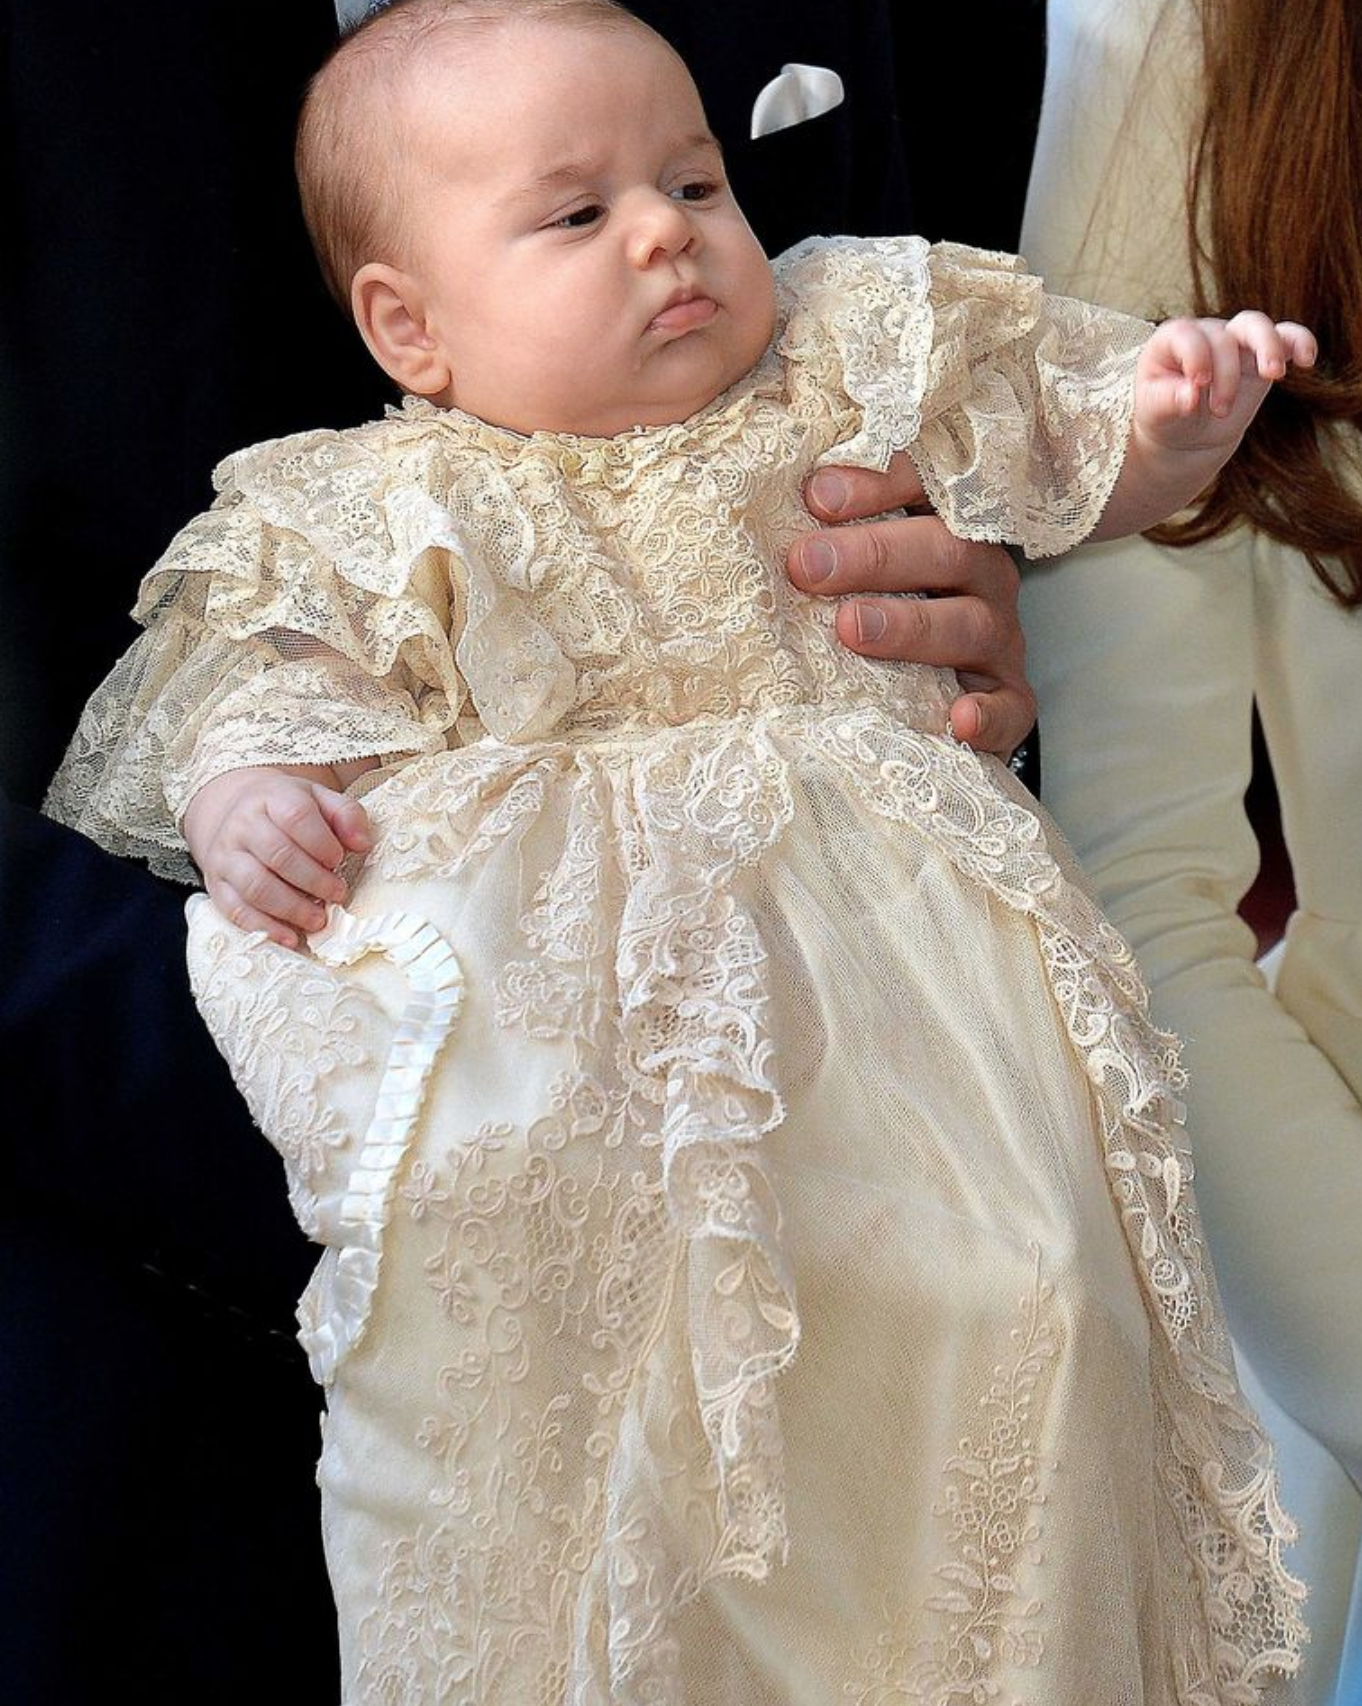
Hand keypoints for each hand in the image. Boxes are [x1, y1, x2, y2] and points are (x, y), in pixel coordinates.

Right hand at [183, 765, 373, 948]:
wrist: (235, 813)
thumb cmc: (286, 811)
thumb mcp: (319, 800)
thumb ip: (346, 815)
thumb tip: (362, 844)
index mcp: (271, 798)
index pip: (296, 817)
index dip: (322, 842)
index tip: (340, 859)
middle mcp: (243, 825)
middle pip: (278, 855)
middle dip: (314, 880)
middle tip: (337, 894)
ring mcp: (225, 856)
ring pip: (256, 886)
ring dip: (292, 908)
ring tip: (319, 919)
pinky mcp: (217, 885)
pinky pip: (236, 910)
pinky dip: (265, 928)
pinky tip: (290, 938)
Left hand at [788, 454, 1035, 756]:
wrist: (945, 690)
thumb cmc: (883, 607)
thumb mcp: (861, 563)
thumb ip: (830, 535)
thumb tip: (776, 510)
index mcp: (948, 527)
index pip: (926, 487)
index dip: (878, 485)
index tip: (816, 496)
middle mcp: (982, 576)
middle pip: (947, 550)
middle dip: (874, 555)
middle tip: (808, 566)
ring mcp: (999, 639)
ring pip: (970, 624)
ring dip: (910, 625)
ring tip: (851, 628)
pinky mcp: (1010, 699)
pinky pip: (1011, 707)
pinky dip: (989, 714)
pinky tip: (958, 718)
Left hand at [1135, 312, 1316, 454]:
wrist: (1186, 433)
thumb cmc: (1164, 415)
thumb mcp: (1154, 412)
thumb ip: (1167, 400)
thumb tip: (1189, 397)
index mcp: (1172, 340)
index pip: (1187, 335)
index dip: (1195, 357)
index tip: (1197, 386)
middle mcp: (1206, 334)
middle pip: (1223, 336)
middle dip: (1225, 375)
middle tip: (1219, 410)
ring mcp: (1236, 343)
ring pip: (1256, 326)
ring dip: (1267, 348)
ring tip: (1273, 376)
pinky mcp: (1261, 357)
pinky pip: (1286, 338)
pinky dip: (1299, 343)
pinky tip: (1307, 360)